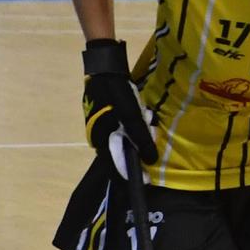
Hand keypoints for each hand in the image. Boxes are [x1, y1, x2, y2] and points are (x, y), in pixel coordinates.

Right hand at [81, 38, 153, 176]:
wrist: (103, 69)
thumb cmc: (116, 93)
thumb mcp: (132, 115)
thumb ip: (141, 138)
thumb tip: (151, 159)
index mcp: (102, 140)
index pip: (115, 166)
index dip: (130, 175)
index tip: (146, 180)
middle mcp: (97, 137)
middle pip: (118, 154)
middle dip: (135, 154)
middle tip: (151, 151)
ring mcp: (98, 126)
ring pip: (119, 141)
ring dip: (134, 139)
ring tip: (148, 126)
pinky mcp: (102, 116)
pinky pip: (119, 129)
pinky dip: (130, 128)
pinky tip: (141, 116)